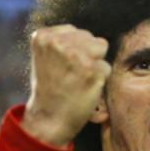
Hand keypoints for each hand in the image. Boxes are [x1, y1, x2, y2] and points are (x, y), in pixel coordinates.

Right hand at [21, 24, 111, 146]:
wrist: (49, 119)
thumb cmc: (50, 90)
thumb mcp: (46, 57)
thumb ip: (62, 42)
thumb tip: (89, 35)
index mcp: (43, 36)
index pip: (76, 32)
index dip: (76, 50)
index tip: (65, 67)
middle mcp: (58, 42)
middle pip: (90, 38)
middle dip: (87, 54)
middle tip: (73, 75)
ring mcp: (76, 55)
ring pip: (101, 49)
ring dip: (96, 64)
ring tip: (80, 79)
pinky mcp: (92, 69)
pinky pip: (106, 67)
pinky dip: (101, 79)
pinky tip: (86, 88)